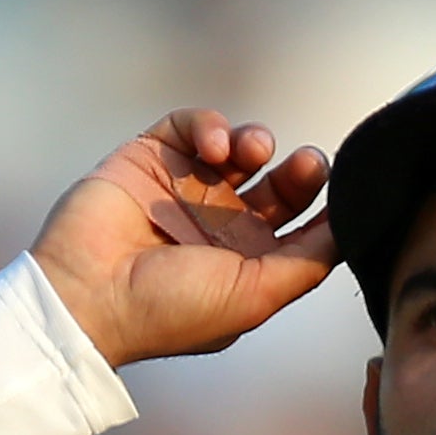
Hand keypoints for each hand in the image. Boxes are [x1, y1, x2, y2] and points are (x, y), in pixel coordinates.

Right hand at [30, 109, 337, 367]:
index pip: (302, 227)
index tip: (343, 192)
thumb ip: (306, 264)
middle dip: (300, 171)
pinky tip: (213, 146)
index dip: (326, 207)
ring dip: (255, 141)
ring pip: (240, 149)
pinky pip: (192, 125)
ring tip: (250, 152)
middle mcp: (220, 225)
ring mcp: (185, 189)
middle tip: (307, 165)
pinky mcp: (150, 157)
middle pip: (279, 186)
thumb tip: (349, 229)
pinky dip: (209, 125)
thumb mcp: (254, 297)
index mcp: (247, 263)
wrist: (86, 296)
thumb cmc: (169, 309)